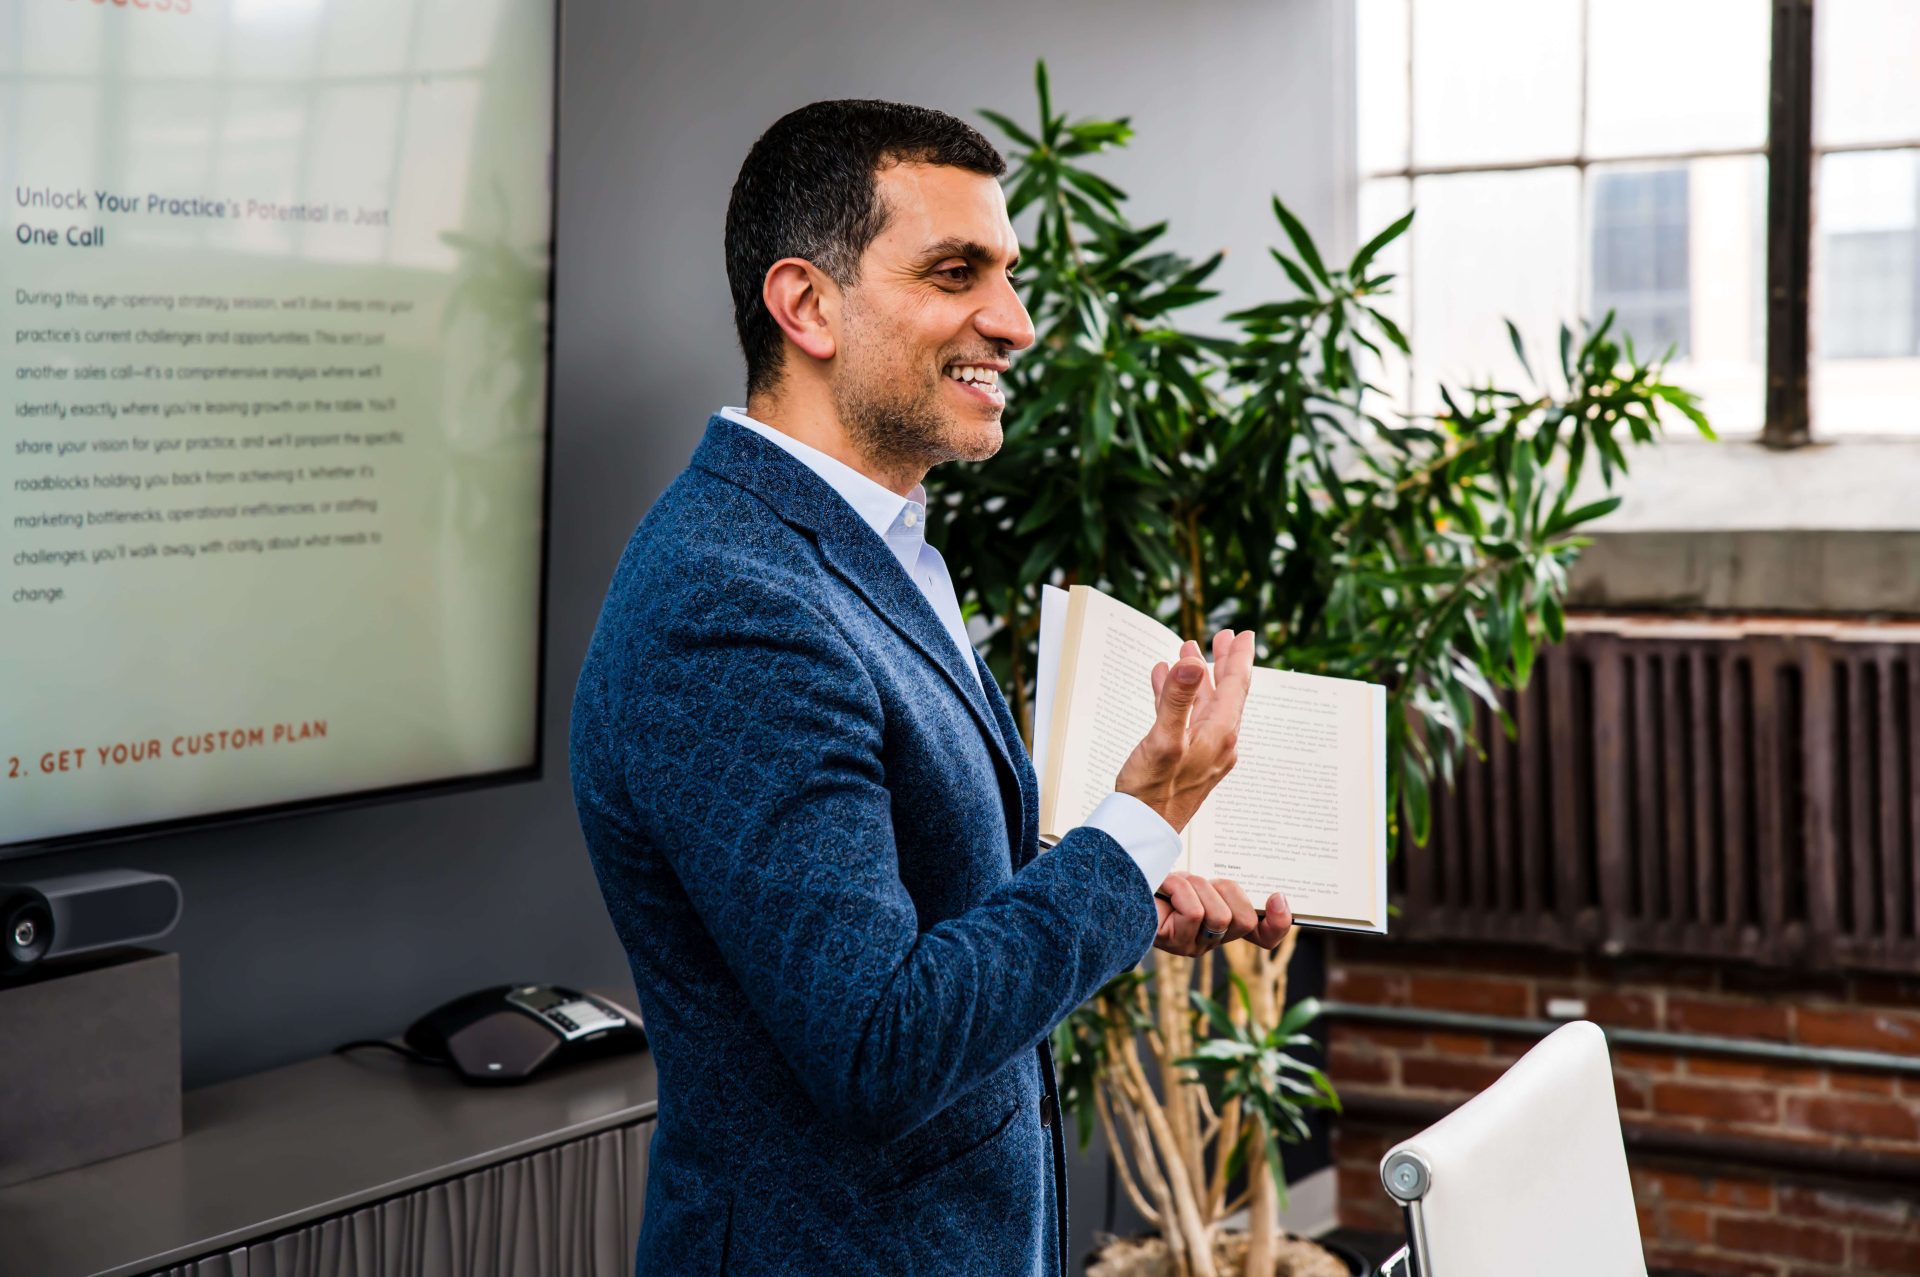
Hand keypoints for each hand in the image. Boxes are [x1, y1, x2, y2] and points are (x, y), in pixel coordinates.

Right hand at [1115, 628, 1254, 833]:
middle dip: (1223, 663)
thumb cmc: (1152, 791)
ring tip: (1190, 654)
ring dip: (1198, 679)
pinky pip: (1188, 720)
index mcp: (1219, 734)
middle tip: (1222, 638)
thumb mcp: (1164, 739)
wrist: (1142, 831)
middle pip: (1226, 693)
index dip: (1239, 658)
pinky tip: (1164, 686)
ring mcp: (1203, 752)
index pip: (1235, 686)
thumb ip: (1177, 699)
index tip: (1243, 635)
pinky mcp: (1187, 760)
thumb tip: (1193, 662)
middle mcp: (1218, 742)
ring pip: (1205, 705)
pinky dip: (1179, 699)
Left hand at [1153, 874, 1293, 955]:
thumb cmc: (1160, 878)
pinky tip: (1162, 890)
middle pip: (1244, 919)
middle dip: (1223, 888)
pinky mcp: (1175, 943)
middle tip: (1197, 882)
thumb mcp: (1199, 878)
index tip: (1277, 896)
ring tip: (1174, 885)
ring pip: (1218, 914)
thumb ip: (1225, 886)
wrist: (1119, 881)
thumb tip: (1268, 888)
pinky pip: (1194, 912)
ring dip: (1195, 886)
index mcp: (1224, 924)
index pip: (1264, 936)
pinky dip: (1178, 888)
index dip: (1278, 922)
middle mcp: (1211, 940)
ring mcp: (1192, 945)